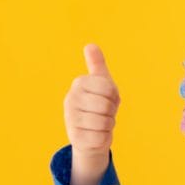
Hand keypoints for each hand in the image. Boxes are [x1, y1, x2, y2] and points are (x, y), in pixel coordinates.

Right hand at [63, 44, 120, 184]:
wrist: (90, 133)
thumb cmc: (98, 104)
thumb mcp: (101, 82)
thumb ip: (96, 64)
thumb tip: (90, 45)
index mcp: (79, 83)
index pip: (109, 88)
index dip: (114, 95)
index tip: (107, 97)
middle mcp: (71, 99)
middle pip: (106, 105)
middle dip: (111, 111)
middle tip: (104, 112)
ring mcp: (71, 119)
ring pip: (105, 122)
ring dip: (108, 125)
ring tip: (100, 123)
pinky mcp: (75, 138)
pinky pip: (101, 138)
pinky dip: (104, 138)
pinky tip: (96, 135)